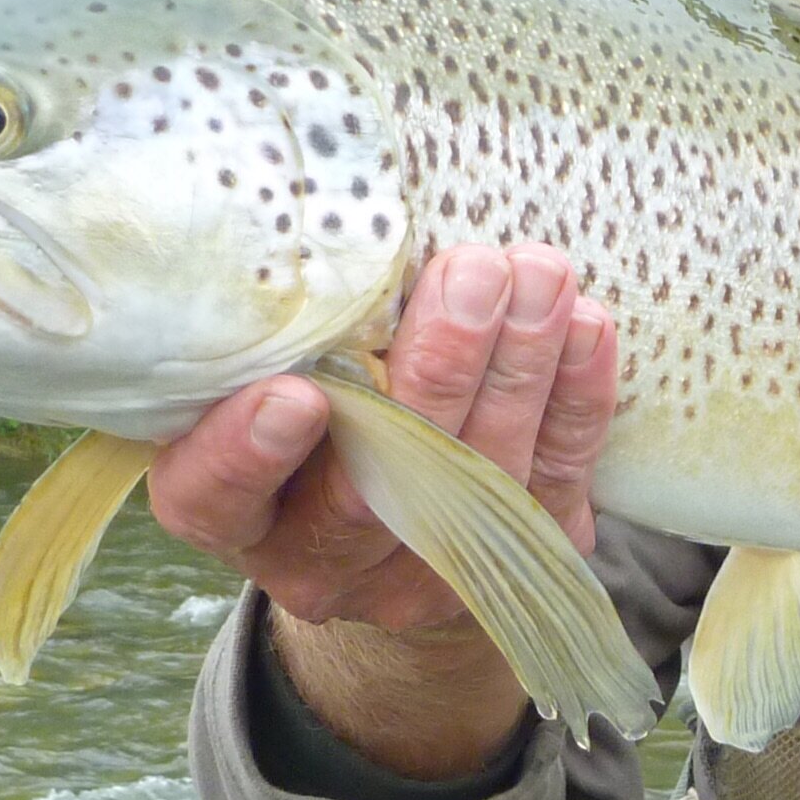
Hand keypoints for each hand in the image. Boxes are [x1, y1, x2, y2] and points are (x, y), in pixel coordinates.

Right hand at [149, 242, 617, 778]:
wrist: (389, 525)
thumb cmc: (309, 414)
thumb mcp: (262, 374)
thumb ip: (277, 332)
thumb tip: (332, 220)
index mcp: (235, 516)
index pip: (214, 499)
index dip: (245, 456)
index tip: (295, 394)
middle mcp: (319, 560)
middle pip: (372, 492)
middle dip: (435, 374)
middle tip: (471, 276)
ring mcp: (420, 578)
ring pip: (478, 484)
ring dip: (519, 368)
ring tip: (539, 275)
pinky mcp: (509, 562)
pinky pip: (552, 487)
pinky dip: (575, 403)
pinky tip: (585, 328)